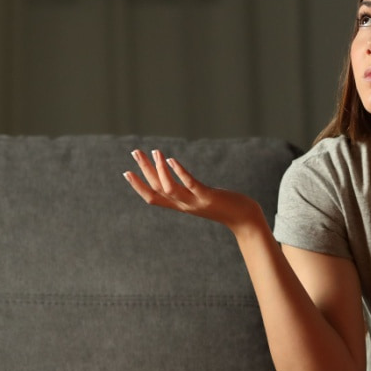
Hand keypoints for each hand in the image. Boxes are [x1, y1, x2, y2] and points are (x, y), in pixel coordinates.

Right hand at [123, 149, 261, 230]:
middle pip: (157, 188)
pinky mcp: (208, 197)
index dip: (138, 186)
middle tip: (135, 152)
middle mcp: (184, 205)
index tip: (126, 172)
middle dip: (144, 170)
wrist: (244, 218)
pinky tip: (171, 160)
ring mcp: (195, 202)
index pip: (153, 198)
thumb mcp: (202, 199)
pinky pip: (190, 184)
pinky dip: (179, 173)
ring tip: (154, 151)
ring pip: (169, 188)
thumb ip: (190, 191)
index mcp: (181, 205)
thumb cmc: (225, 206)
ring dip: (159, 170)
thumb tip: (181, 178)